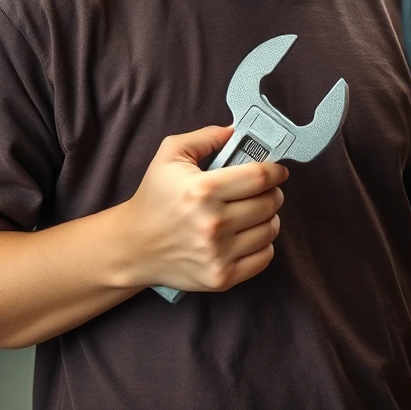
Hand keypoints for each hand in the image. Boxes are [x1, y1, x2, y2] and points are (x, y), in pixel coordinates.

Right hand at [120, 124, 286, 292]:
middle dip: (273, 193)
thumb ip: (206, 136)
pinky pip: (264, 258)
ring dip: (269, 218)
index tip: (278, 171)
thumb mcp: (171, 154)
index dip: (276, 171)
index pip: (260, 177)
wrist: (132, 247)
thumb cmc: (154, 197)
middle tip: (264, 191)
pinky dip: (263, 244)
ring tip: (255, 212)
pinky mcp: (220, 278)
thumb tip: (236, 131)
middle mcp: (213, 223)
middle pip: (269, 203)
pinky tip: (249, 235)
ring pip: (270, 229)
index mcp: (203, 190)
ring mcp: (217, 254)